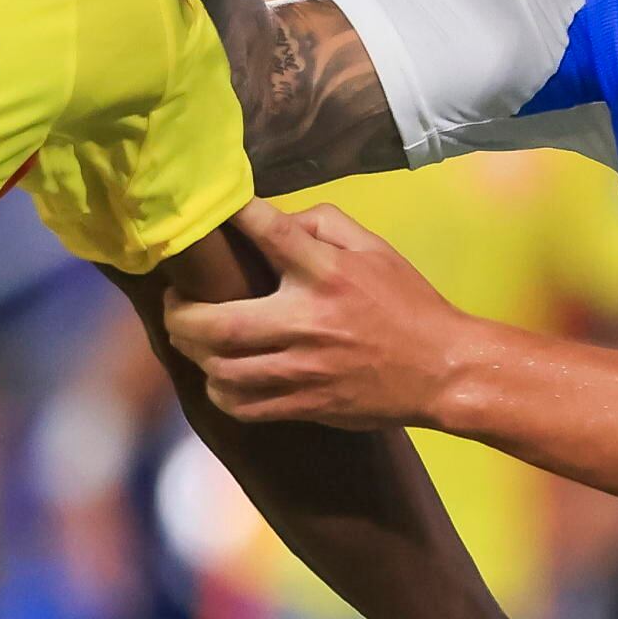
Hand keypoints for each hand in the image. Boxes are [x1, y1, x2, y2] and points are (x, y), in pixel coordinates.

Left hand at [165, 201, 469, 426]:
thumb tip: (271, 217)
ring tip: (193, 337)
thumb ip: (321, 222)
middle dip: (180, 312)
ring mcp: (304, 370)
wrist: (441, 370)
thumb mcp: (374, 248)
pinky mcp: (305, 405)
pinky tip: (221, 376)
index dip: (230, 216)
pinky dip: (220, 391)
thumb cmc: (405, 302)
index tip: (206, 213)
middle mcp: (308, 322)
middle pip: (218, 322)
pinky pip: (242, 405)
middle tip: (176, 302)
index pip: (266, 232)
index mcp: (326, 274)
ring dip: (195, 352)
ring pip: (221, 369)